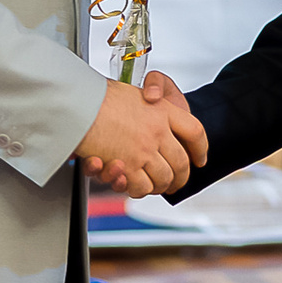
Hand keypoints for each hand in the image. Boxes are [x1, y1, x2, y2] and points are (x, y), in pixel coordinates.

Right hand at [75, 77, 202, 196]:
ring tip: (157, 186)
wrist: (81, 102)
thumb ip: (153, 102)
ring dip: (161, 186)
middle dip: (181, 177)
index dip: (201, 149)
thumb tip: (157, 107)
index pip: (195, 132)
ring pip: (164, 179)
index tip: (200, 159)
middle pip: (182, 162)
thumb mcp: (137, 93)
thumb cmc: (104, 96)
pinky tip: (136, 185)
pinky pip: (142, 187)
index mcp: (164, 110)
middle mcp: (158, 131)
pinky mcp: (127, 167)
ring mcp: (144, 151)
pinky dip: (140, 189)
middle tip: (176, 182)